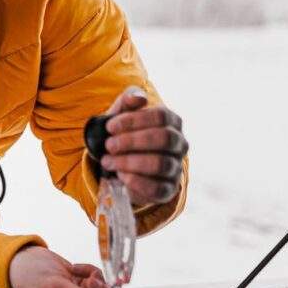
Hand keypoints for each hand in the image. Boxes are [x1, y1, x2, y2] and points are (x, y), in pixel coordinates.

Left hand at [101, 87, 186, 205]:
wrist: (122, 164)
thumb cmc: (125, 134)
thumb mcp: (122, 115)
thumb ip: (128, 101)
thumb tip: (138, 98)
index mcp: (172, 122)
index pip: (160, 116)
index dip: (133, 120)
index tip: (110, 127)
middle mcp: (179, 143)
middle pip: (163, 138)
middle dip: (131, 141)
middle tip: (109, 145)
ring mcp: (176, 167)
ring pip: (159, 163)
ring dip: (129, 162)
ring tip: (108, 161)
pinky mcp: (168, 189)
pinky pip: (157, 188)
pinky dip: (135, 181)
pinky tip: (120, 175)